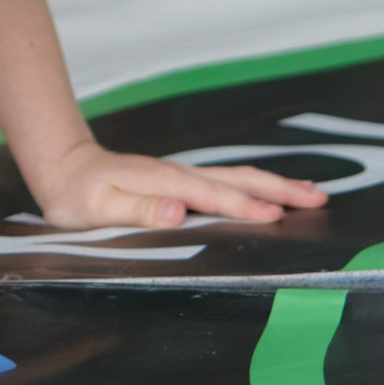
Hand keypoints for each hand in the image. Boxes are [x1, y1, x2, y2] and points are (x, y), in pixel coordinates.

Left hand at [32, 141, 326, 230]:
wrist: (64, 167)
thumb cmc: (76, 196)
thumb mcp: (97, 209)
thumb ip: (137, 210)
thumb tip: (178, 210)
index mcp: (162, 183)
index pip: (211, 197)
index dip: (244, 208)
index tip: (277, 217)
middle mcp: (178, 174)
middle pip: (236, 179)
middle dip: (279, 189)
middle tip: (320, 198)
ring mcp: (182, 174)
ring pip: (236, 177)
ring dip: (274, 184)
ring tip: (311, 193)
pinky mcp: (181, 180)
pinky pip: (226, 181)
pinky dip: (255, 185)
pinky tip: (269, 194)